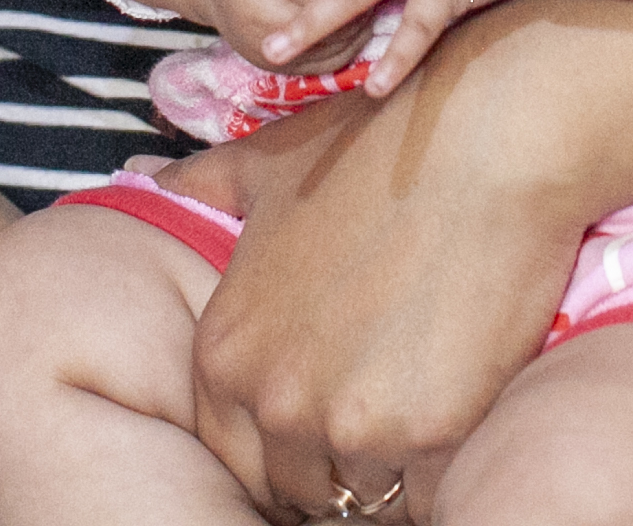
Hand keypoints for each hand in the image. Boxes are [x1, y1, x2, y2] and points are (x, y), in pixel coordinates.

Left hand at [165, 6, 589, 519]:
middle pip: (298, 486)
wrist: (486, 142)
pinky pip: (430, 492)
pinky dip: (444, 468)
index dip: (282, 445)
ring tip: (422, 414)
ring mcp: (349, 423)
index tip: (325, 419)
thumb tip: (146, 175)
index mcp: (228, 352)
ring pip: (365, 497)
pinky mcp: (428, 433)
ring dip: (391, 472)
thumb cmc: (379, 146)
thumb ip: (201, 183)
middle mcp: (273, 400)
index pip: (235, 456)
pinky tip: (462, 410)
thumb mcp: (269, 161)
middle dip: (334, 465)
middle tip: (380, 421)